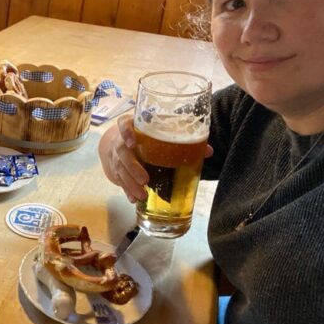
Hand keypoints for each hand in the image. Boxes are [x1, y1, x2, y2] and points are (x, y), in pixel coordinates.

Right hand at [98, 114, 213, 202]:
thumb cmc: (147, 135)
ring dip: (130, 183)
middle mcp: (121, 141)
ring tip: (142, 195)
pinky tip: (133, 200)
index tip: (132, 143)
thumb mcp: (160, 131)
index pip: (124, 124)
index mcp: (132, 126)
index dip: (126, 132)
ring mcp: (116, 156)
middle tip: (145, 179)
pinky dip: (126, 190)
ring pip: (120, 169)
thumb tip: (207, 150)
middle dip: (132, 167)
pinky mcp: (116, 169)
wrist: (122, 142)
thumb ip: (182, 137)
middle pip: (122, 152)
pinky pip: (119, 180)